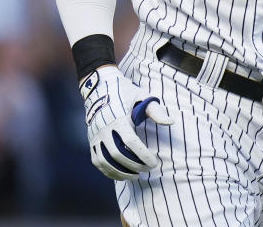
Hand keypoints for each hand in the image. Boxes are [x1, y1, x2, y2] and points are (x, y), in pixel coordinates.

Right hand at [79, 65, 173, 180]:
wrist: (99, 87)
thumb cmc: (125, 92)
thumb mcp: (141, 96)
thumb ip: (156, 111)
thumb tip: (171, 123)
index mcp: (118, 119)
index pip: (131, 143)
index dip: (143, 156)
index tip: (154, 163)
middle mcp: (104, 129)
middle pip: (118, 155)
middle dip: (134, 166)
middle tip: (148, 169)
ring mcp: (95, 136)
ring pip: (105, 161)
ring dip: (121, 172)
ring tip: (136, 176)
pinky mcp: (91, 141)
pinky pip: (97, 161)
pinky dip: (108, 171)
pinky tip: (121, 175)